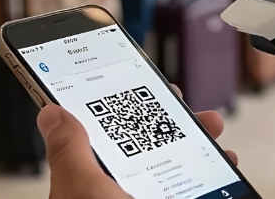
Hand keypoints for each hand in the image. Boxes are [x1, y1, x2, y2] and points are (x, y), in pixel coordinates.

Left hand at [40, 100, 236, 198]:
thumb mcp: (84, 190)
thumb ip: (69, 150)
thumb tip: (51, 112)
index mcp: (89, 185)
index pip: (102, 137)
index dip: (122, 108)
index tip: (147, 86)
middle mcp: (115, 195)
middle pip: (144, 151)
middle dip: (171, 125)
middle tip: (191, 109)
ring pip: (172, 171)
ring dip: (197, 149)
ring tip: (216, 136)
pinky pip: (189, 190)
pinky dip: (210, 179)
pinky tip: (224, 168)